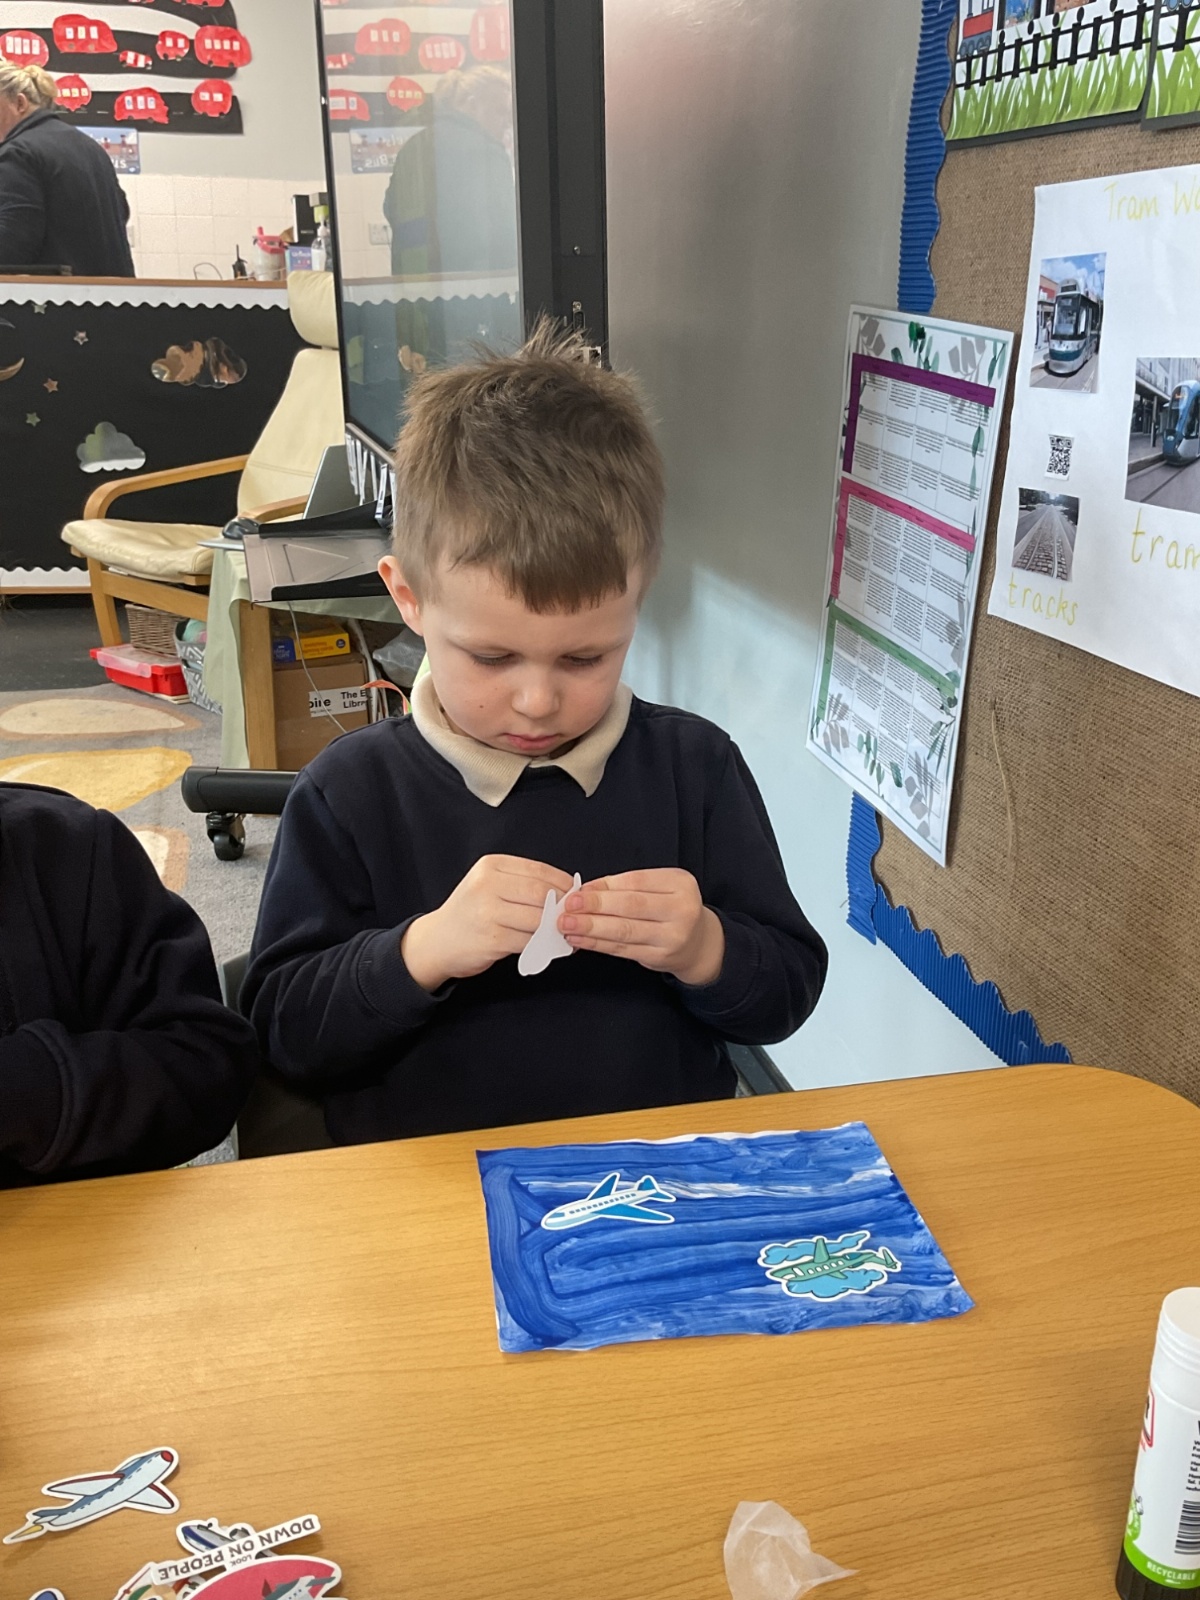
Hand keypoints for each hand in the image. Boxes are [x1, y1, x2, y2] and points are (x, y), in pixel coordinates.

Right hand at [402, 855, 575, 990]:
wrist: (437, 942)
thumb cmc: (469, 913)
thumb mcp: (489, 885)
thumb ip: (522, 883)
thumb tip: (566, 890)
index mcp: (490, 866)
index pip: (539, 870)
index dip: (563, 883)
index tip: (575, 895)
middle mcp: (487, 885)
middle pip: (542, 893)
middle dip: (563, 907)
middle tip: (575, 917)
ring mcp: (488, 913)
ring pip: (538, 917)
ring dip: (557, 927)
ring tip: (566, 932)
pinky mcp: (492, 939)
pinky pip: (530, 940)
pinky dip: (545, 944)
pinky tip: (550, 946)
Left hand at [560, 868, 724, 985]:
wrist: (698, 942)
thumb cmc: (672, 909)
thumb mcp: (659, 888)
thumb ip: (626, 886)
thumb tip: (587, 889)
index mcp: (680, 884)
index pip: (637, 882)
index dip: (605, 886)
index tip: (579, 890)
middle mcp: (681, 910)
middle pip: (631, 906)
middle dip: (595, 906)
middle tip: (568, 907)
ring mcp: (672, 936)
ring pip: (625, 930)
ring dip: (591, 927)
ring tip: (567, 924)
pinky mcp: (660, 957)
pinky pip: (623, 949)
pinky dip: (598, 944)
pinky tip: (580, 939)